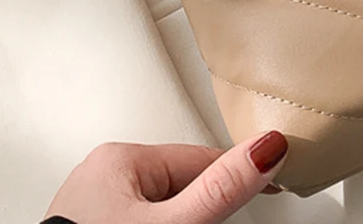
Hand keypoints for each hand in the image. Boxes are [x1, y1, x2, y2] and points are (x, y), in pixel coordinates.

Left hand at [43, 130, 288, 223]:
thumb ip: (219, 189)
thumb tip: (266, 147)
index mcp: (119, 158)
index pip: (200, 157)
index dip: (237, 174)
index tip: (273, 181)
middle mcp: (99, 176)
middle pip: (179, 183)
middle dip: (204, 205)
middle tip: (228, 217)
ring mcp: (89, 209)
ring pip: (160, 207)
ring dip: (183, 218)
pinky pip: (138, 221)